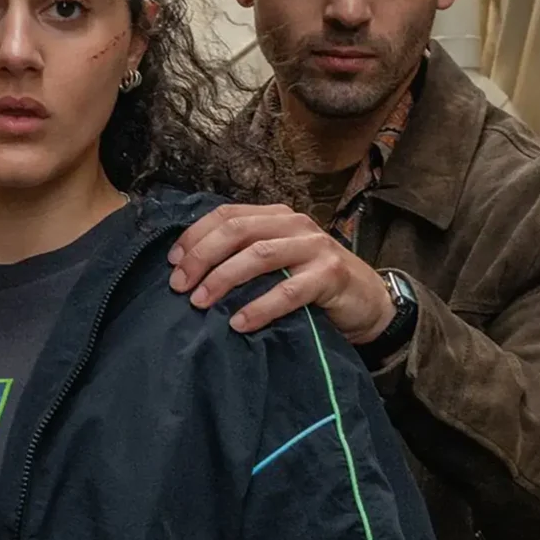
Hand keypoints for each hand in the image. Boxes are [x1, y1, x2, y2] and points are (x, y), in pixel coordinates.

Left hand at [166, 203, 397, 339]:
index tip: (171, 264)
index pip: (226, 215)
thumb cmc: (312, 283)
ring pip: (259, 255)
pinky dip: (259, 307)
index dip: (194, 237)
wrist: (367, 300)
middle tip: (179, 286)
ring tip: (200, 303)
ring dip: (224, 279)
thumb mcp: (278, 261)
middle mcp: (294, 224)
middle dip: (201, 257)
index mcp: (276, 216)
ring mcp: (314, 247)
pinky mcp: (330, 275)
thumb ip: (245, 256)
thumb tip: (189, 271)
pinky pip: (288, 291)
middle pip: (237, 231)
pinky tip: (239, 323)